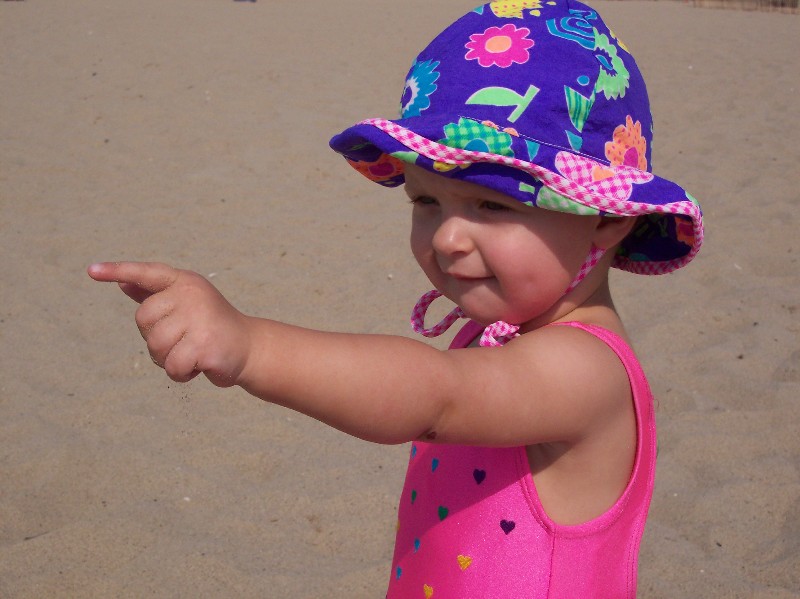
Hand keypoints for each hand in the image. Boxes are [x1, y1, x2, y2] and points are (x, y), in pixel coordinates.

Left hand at [88, 262, 251, 386]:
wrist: (249, 348)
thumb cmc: (211, 327)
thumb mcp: (185, 306)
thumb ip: (155, 295)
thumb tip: (122, 282)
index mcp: (185, 282)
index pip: (147, 273)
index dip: (118, 271)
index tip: (91, 271)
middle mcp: (191, 294)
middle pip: (143, 320)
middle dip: (156, 338)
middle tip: (184, 340)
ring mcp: (199, 318)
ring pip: (155, 345)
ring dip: (169, 359)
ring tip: (193, 353)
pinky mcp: (205, 344)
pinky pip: (173, 366)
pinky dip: (181, 373)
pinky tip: (200, 365)